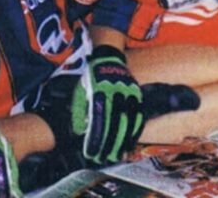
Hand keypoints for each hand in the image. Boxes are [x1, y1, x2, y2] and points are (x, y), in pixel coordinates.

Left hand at [72, 45, 143, 165]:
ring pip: (127, 121)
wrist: (108, 59)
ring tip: (116, 155)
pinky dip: (135, 130)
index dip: (94, 138)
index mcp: (97, 91)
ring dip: (122, 140)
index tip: (90, 152)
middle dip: (108, 143)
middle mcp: (114, 92)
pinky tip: (130, 142)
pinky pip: (138, 115)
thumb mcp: (81, 91)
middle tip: (103, 158)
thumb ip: (79, 110)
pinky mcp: (136, 94)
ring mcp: (127, 92)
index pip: (97, 120)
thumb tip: (79, 131)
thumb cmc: (91, 79)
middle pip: (113, 123)